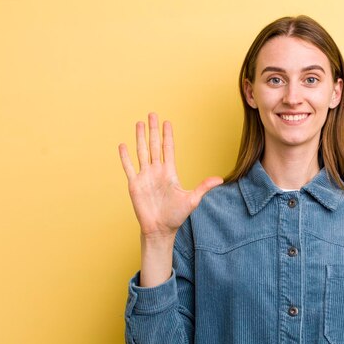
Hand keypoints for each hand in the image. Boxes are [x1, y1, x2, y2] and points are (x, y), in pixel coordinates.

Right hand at [118, 113, 222, 238]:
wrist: (160, 229)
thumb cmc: (176, 216)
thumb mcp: (192, 200)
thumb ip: (203, 187)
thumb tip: (220, 180)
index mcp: (170, 173)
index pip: (168, 149)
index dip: (168, 136)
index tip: (167, 122)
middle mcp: (156, 171)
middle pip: (154, 145)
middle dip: (153, 130)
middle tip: (152, 114)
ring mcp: (145, 177)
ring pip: (142, 152)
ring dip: (140, 138)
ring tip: (139, 123)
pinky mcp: (134, 185)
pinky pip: (129, 167)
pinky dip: (125, 157)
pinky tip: (123, 145)